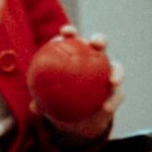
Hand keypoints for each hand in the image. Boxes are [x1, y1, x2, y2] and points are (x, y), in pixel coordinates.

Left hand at [44, 25, 122, 142]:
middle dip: (99, 40)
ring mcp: (108, 76)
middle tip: (96, 44)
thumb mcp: (48, 103)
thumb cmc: (59, 103)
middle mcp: (95, 61)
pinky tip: (106, 108)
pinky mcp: (117, 93)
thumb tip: (34, 108)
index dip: (70, 32)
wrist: (78, 119)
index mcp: (76, 56)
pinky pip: (118, 95)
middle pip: (100, 45)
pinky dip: (113, 101)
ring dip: (117, 73)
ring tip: (112, 81)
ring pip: (116, 68)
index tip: (65, 32)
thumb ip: (42, 102)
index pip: (73, 39)